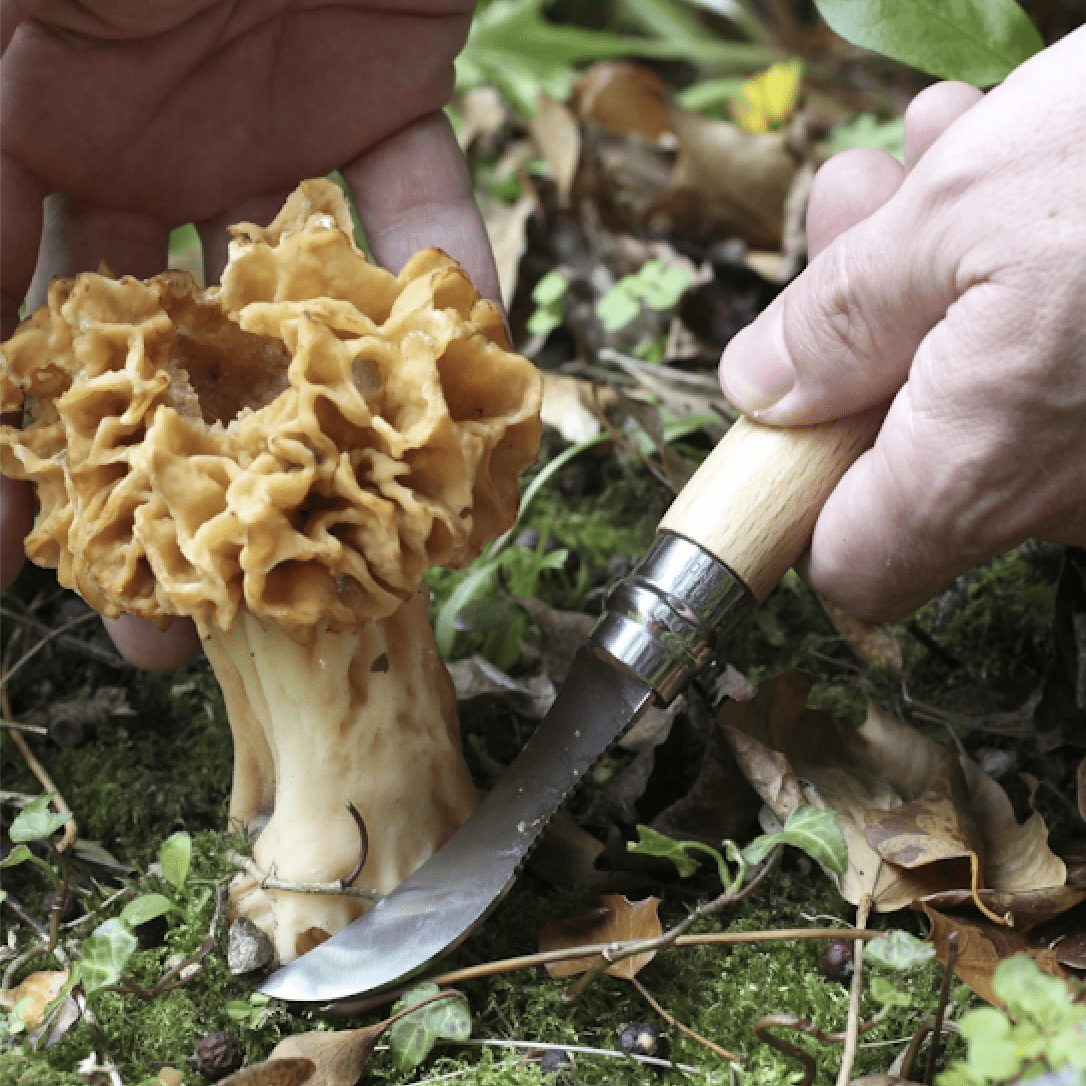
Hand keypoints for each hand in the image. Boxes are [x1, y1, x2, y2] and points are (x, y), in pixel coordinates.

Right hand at [1, 0, 492, 666]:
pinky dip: (446, 283)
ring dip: (311, 426)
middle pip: (146, 342)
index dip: (2, 450)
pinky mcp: (380, 74)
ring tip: (327, 554)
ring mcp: (257, 107)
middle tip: (169, 625)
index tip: (10, 571)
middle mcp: (126, 120)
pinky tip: (462, 383)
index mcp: (11, 99)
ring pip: (284, 301)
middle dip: (163, 482)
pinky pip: (418, 200)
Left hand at [718, 27, 1085, 620]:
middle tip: (853, 214)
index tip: (780, 416)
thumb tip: (757, 390)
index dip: (796, 499)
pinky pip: (1050, 359)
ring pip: (972, 382)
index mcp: (982, 467)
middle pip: (899, 449)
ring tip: (929, 154)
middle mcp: (1058, 489)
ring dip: (924, 270)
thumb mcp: (957, 215)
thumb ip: (838, 322)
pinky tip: (1004, 161)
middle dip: (855, 331)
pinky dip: (1007, 272)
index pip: (854, 565)